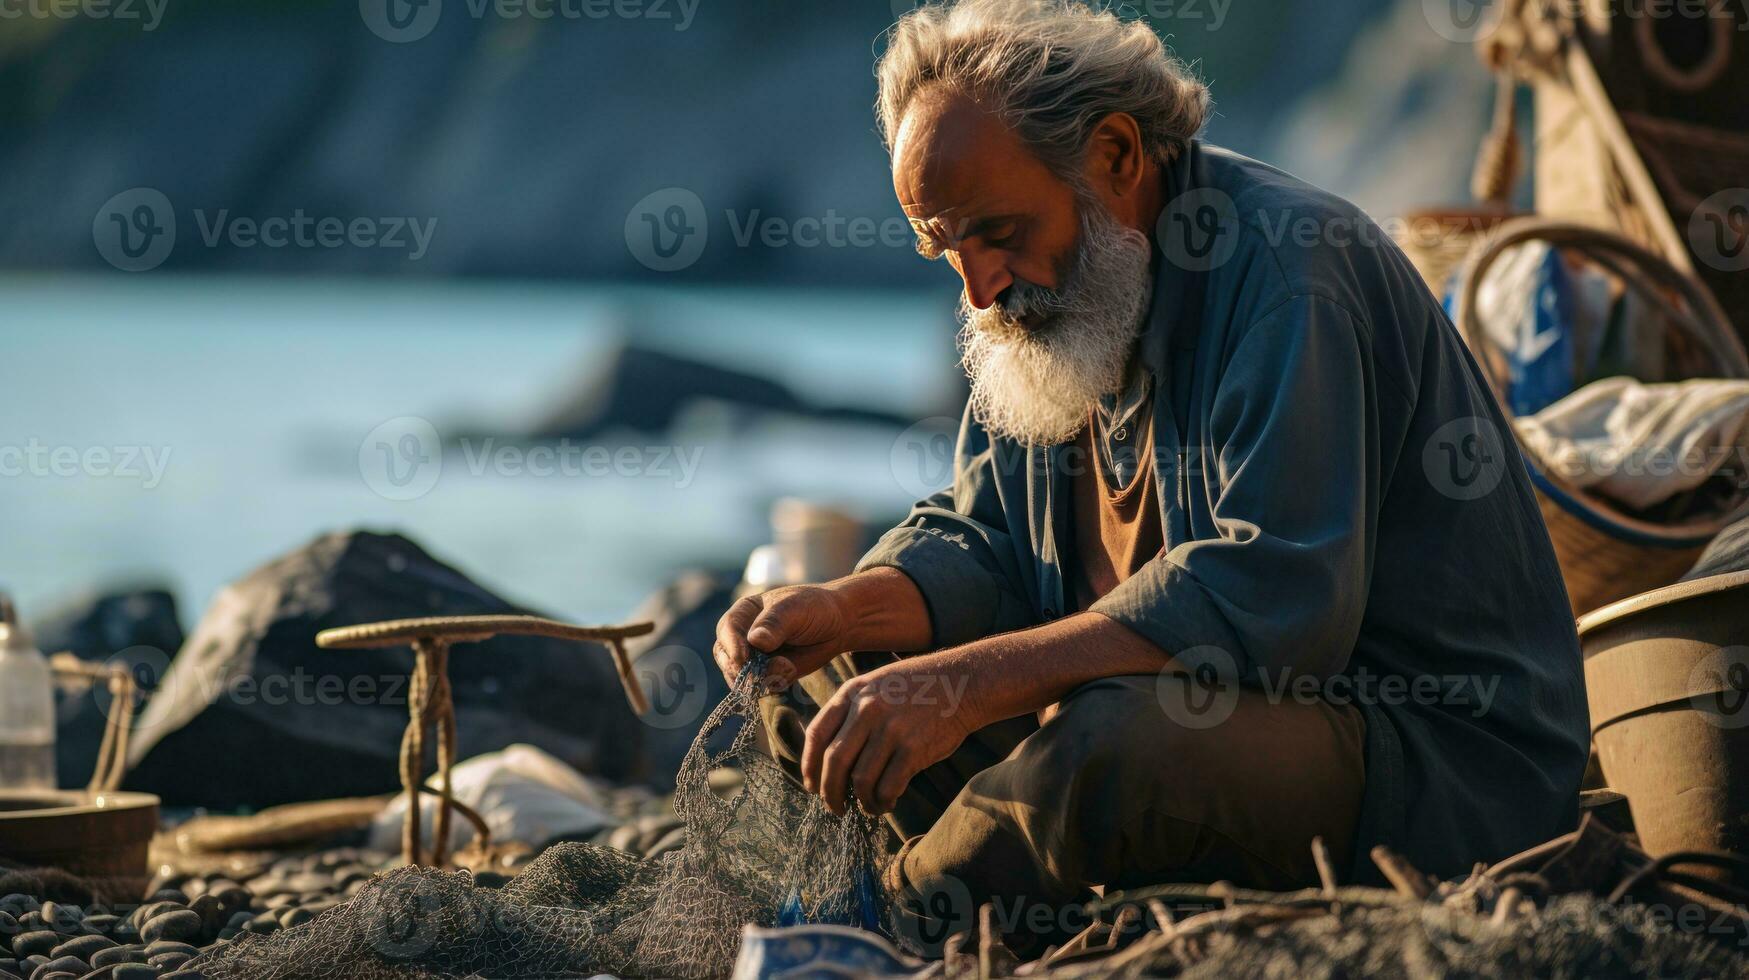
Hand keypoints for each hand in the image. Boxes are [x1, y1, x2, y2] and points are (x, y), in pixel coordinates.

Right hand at [713, 584, 854, 688]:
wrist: (837, 626)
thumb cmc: (814, 609)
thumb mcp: (795, 609)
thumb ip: (775, 624)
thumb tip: (756, 640)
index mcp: (744, 613)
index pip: (727, 629)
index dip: (732, 645)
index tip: (742, 659)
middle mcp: (742, 636)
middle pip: (725, 657)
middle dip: (739, 669)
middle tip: (756, 677)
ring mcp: (754, 658)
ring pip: (741, 677)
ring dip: (759, 680)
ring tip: (786, 669)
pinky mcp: (767, 676)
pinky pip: (761, 687)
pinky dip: (774, 685)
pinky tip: (791, 672)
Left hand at [802, 657, 975, 815]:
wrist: (964, 683)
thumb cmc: (918, 687)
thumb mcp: (877, 683)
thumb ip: (852, 709)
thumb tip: (829, 754)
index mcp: (853, 693)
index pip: (816, 734)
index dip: (809, 765)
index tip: (811, 786)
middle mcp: (867, 710)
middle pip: (834, 763)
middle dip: (830, 793)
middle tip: (835, 807)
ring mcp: (890, 730)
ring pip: (860, 780)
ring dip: (862, 802)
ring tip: (869, 807)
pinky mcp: (913, 749)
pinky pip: (888, 786)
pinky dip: (883, 802)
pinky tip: (887, 803)